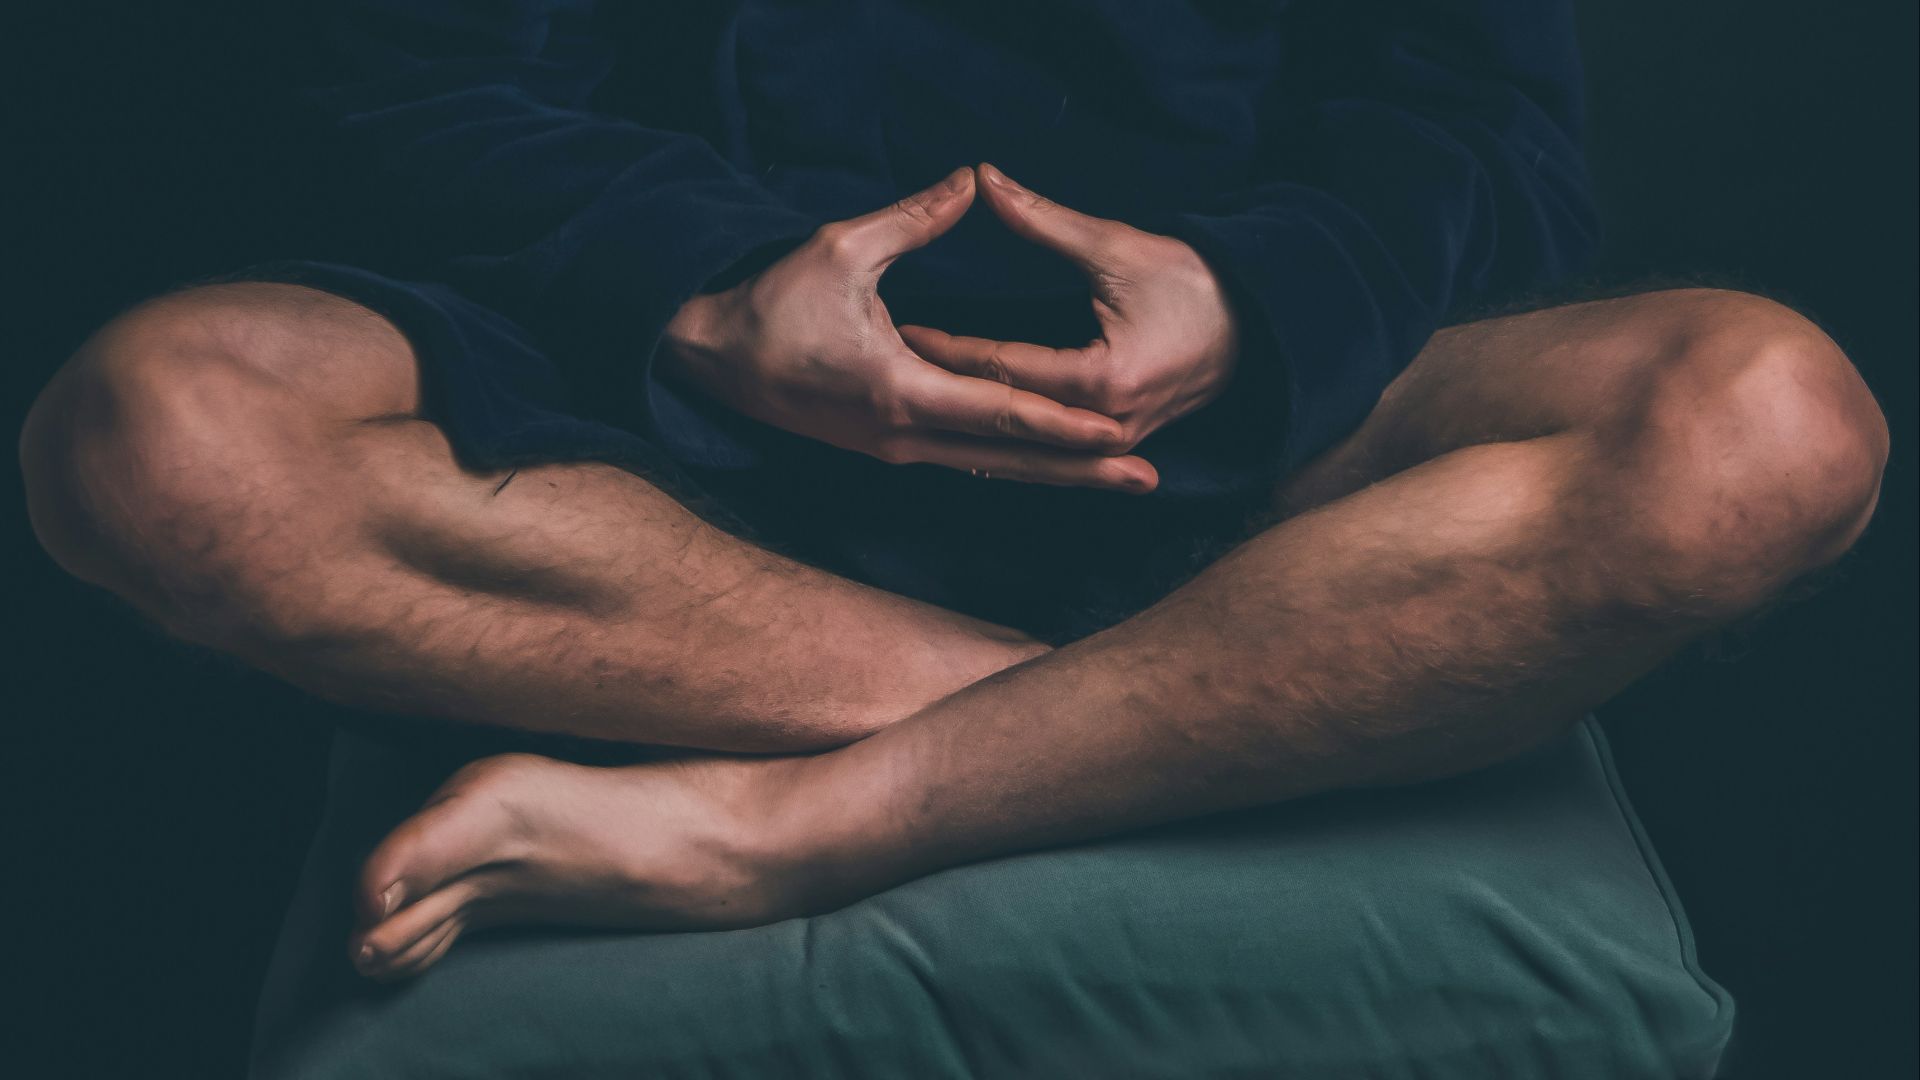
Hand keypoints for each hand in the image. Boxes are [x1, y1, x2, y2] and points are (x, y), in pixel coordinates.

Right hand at [661, 168, 1156, 491]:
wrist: (710, 359)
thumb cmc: (770, 302)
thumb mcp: (842, 247)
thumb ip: (915, 219)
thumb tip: (972, 180)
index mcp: (900, 391)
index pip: (1001, 413)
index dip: (1064, 424)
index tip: (1119, 430)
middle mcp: (904, 436)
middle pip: (1010, 460)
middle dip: (1082, 470)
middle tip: (1148, 481)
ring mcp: (895, 450)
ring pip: (992, 469)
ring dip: (1057, 476)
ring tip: (1118, 482)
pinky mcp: (887, 449)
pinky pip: (965, 463)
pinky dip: (1014, 466)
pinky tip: (1051, 467)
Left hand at [900, 164, 1240, 456]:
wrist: (1260, 328)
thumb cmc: (1196, 283)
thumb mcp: (1118, 247)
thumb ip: (1043, 221)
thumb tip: (983, 181)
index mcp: (1102, 381)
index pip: (1001, 367)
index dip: (945, 346)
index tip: (895, 328)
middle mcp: (1103, 426)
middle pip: (1002, 414)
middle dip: (942, 393)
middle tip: (879, 376)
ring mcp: (1111, 444)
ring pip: (1020, 445)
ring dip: (966, 427)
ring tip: (905, 413)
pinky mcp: (1115, 446)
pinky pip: (1045, 451)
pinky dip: (1002, 441)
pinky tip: (960, 435)